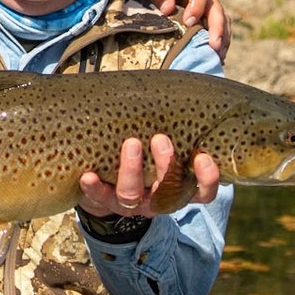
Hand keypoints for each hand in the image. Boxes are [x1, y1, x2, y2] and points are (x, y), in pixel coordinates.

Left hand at [78, 135, 221, 216]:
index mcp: (180, 188)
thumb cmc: (151, 152)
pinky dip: (94, 187)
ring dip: (131, 170)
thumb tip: (190, 91)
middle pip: (166, 192)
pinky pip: (100, 197)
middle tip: (160, 139)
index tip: (202, 157)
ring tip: (131, 143)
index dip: (206, 178)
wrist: (114, 180)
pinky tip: (88, 175)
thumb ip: (181, 128)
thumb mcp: (171, 143)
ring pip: (132, 195)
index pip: (203, 192)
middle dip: (165, 165)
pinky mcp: (106, 201)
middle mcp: (158, 199)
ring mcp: (132, 203)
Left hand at [126, 0, 227, 54]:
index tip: (188, 23)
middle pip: (216, 8)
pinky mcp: (205, 13)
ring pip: (221, 18)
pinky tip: (216, 55)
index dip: (197, 7)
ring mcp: (206, 1)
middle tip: (214, 46)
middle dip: (217, 28)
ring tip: (218, 56)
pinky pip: (217, 25)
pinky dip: (219, 39)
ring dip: (222, 37)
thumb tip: (168, 9)